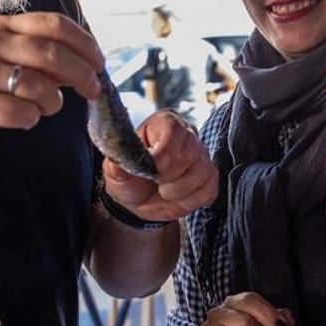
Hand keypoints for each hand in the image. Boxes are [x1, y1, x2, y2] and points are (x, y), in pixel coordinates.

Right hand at [0, 12, 103, 157]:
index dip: (85, 43)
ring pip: (40, 87)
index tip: (100, 62)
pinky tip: (19, 118)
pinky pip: (22, 113)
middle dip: (83, 74)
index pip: (54, 25)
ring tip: (43, 108)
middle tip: (94, 90)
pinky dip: (30, 119)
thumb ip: (37, 58)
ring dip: (53, 103)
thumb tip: (84, 65)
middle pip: (53, 54)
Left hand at [102, 111, 218, 223]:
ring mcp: (201, 156)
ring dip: (177, 190)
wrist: (138, 202)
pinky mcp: (210, 177)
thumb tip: (121, 162)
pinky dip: (190, 200)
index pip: (174, 128)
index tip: (156, 168)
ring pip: (201, 172)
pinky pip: (209, 189)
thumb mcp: (115, 171)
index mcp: (162, 124)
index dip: (167, 149)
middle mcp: (186, 135)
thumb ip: (118, 163)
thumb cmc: (129, 179)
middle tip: (155, 180)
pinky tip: (177, 196)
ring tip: (163, 189)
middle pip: (190, 152)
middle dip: (170, 175)